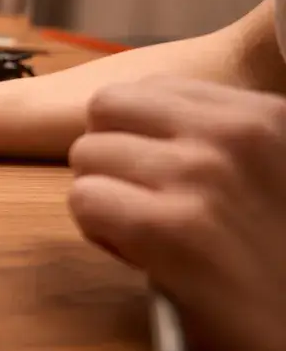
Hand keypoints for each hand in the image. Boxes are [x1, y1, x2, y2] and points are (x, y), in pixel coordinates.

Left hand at [68, 76, 285, 350]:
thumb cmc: (280, 261)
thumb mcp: (272, 170)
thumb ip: (218, 139)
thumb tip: (141, 122)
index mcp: (263, 115)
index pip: (151, 89)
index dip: (141, 133)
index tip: (166, 174)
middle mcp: (232, 135)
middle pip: (107, 108)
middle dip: (111, 154)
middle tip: (142, 199)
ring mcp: (198, 177)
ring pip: (87, 156)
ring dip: (104, 196)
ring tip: (149, 233)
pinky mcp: (168, 229)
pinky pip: (85, 201)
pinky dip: (99, 233)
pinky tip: (142, 257)